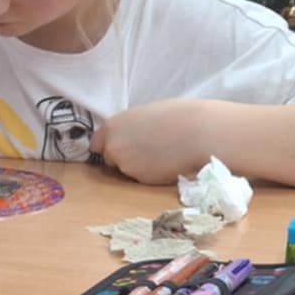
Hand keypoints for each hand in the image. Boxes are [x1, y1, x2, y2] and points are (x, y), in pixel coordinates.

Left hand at [89, 99, 219, 184]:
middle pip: (109, 158)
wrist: (197, 133)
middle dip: (121, 157)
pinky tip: (164, 162)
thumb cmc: (176, 117)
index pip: (96, 143)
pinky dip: (148, 173)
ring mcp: (124, 165)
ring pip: (125, 170)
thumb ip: (128, 127)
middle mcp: (112, 147)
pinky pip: (139, 178)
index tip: (120, 146)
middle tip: (144, 150)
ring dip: (136, 166)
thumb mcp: (143, 115)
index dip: (109, 145)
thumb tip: (125, 135)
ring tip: (159, 154)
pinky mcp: (139, 179)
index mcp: (112, 126)